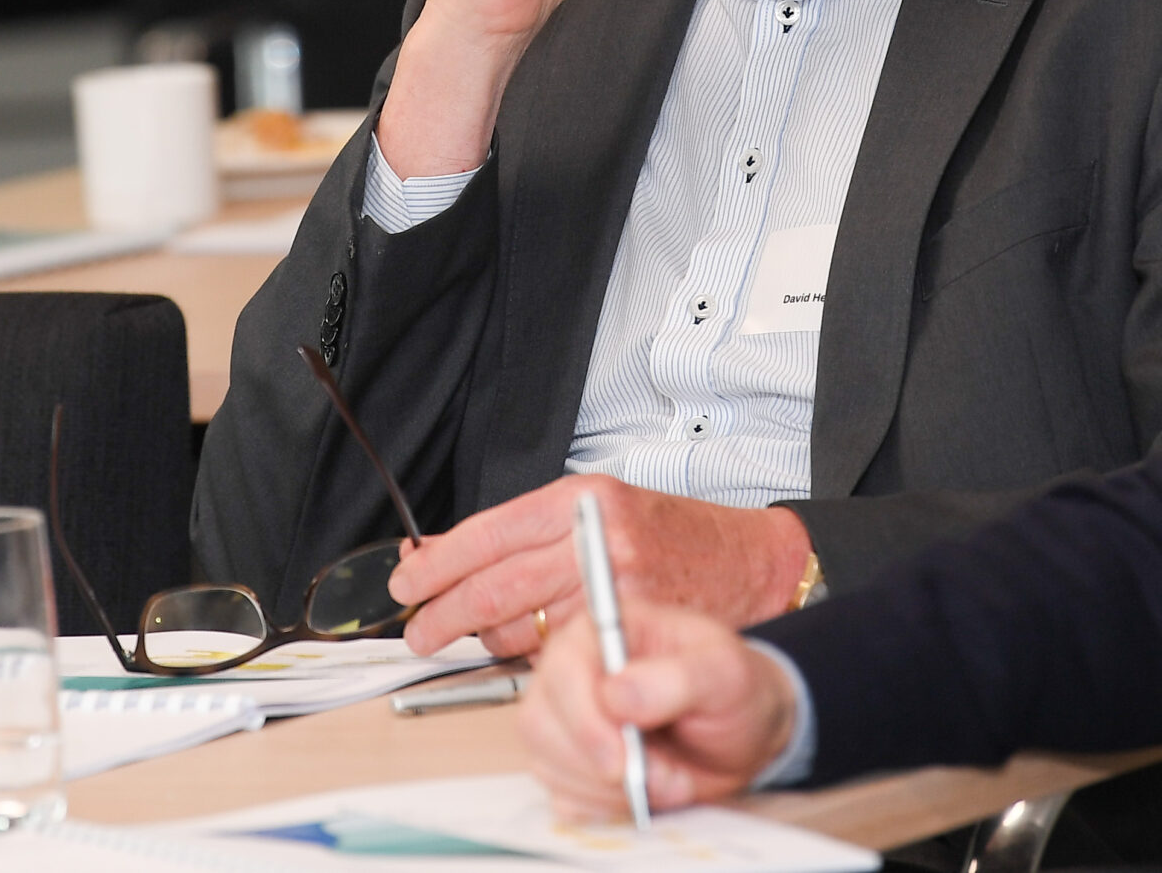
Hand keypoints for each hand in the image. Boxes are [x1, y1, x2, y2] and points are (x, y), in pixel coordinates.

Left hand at [387, 475, 811, 660]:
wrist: (754, 565)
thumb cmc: (677, 538)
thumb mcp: (600, 510)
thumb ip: (528, 533)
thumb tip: (447, 552)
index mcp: (581, 500)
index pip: (487, 535)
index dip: (436, 564)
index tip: (407, 582)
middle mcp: (595, 541)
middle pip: (493, 588)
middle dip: (443, 616)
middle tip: (419, 631)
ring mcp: (611, 592)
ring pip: (518, 629)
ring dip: (484, 642)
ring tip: (469, 642)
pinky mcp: (623, 636)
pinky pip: (555, 656)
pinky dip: (531, 660)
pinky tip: (526, 654)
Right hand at [519, 601, 798, 819]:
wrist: (744, 736)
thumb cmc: (733, 691)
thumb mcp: (725, 674)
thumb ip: (675, 679)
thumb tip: (615, 694)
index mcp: (605, 630)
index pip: (563, 668)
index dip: (584, 719)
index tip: (621, 760)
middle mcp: (574, 670)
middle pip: (540, 722)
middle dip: (600, 765)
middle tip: (661, 775)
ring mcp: (565, 719)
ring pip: (545, 764)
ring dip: (607, 790)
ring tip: (666, 779)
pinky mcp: (568, 764)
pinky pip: (562, 797)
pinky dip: (604, 807)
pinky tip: (643, 792)